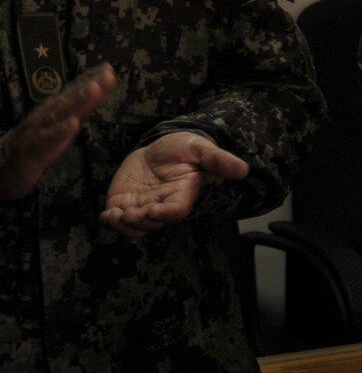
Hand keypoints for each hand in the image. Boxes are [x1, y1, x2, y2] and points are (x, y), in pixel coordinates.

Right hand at [0, 64, 114, 199]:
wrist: (4, 165)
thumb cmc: (35, 143)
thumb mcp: (58, 124)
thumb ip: (76, 108)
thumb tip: (98, 91)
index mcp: (54, 110)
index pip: (74, 91)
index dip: (91, 79)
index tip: (109, 68)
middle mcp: (46, 115)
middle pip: (70, 98)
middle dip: (89, 84)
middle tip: (107, 74)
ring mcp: (38, 130)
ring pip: (60, 113)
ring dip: (78, 101)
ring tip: (95, 88)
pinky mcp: (32, 149)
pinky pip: (47, 139)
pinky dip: (60, 131)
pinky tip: (73, 123)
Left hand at [100, 131, 248, 238]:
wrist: (160, 147)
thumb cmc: (184, 147)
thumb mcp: (202, 149)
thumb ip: (219, 161)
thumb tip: (243, 170)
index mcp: (182, 194)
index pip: (176, 211)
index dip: (165, 214)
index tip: (153, 209)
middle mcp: (162, 204)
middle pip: (152, 223)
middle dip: (139, 221)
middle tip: (128, 213)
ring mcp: (142, 205)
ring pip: (133, 226)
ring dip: (122, 225)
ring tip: (114, 215)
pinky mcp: (123, 201)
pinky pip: (116, 218)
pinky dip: (109, 221)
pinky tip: (106, 215)